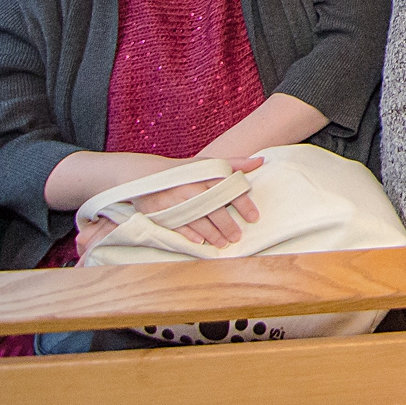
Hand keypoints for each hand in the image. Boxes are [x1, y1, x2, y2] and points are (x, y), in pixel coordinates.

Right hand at [74, 155, 263, 255]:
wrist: (144, 175)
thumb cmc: (183, 171)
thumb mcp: (207, 164)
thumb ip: (235, 163)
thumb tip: (261, 161)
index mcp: (204, 175)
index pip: (229, 189)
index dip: (243, 204)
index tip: (254, 217)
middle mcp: (191, 187)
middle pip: (214, 208)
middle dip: (228, 225)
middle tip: (238, 236)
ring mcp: (175, 201)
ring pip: (198, 220)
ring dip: (213, 234)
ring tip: (224, 243)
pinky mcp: (161, 213)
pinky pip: (178, 227)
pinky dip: (190, 236)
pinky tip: (201, 243)